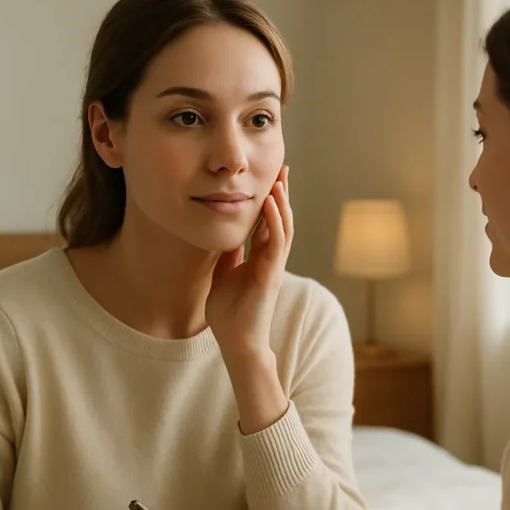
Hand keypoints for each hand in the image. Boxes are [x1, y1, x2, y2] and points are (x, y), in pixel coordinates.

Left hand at [207, 165, 291, 358]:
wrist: (236, 342)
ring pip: (285, 227)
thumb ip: (229, 255)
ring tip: (279, 178)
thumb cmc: (230, 314)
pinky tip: (272, 202)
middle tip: (281, 167)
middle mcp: (271, 259)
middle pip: (281, 219)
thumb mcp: (224, 274)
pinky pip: (277, 242)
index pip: (268, 222)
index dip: (270, 199)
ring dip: (283, 201)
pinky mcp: (271, 274)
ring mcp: (274, 266)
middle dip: (282, 193)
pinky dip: (276, 220)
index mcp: (260, 258)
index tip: (268, 176)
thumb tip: (225, 233)